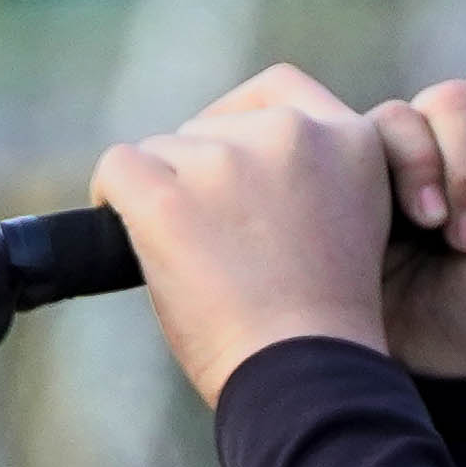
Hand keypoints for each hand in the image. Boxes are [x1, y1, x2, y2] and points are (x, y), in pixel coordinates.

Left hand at [95, 64, 406, 404]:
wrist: (307, 376)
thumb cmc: (324, 327)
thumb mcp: (346, 225)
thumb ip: (306, 177)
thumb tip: (226, 151)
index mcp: (352, 139)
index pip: (282, 90)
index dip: (243, 120)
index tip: (230, 156)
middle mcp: (292, 134)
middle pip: (212, 126)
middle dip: (202, 169)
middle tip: (212, 239)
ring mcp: (227, 161)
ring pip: (164, 151)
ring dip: (167, 195)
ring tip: (197, 264)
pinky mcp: (167, 196)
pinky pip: (119, 168)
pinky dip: (113, 199)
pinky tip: (132, 236)